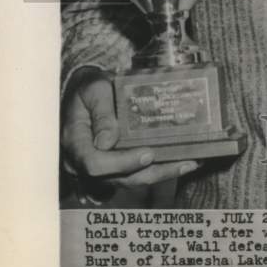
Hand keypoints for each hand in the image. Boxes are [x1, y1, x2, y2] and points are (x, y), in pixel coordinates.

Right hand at [61, 68, 199, 189]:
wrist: (86, 91)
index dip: (122, 163)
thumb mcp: (94, 90)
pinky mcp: (115, 165)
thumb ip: (102, 112)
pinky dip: (159, 168)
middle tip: (182, 162)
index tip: (147, 154)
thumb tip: (108, 142)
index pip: (95, 164)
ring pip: (131, 179)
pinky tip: (181, 160)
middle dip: (152, 172)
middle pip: (118, 178)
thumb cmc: (90, 88)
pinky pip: (136, 172)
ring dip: (162, 173)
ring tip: (189, 162)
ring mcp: (101, 167)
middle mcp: (86, 162)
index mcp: (76, 142)